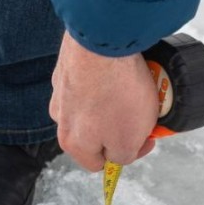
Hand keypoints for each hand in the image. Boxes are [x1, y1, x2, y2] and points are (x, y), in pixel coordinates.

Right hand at [50, 31, 158, 170]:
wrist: (102, 41)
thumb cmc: (116, 92)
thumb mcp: (128, 140)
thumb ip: (122, 155)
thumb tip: (120, 154)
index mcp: (72, 142)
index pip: (98, 162)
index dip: (125, 154)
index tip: (143, 139)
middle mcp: (60, 117)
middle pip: (95, 132)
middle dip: (119, 126)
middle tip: (140, 113)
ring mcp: (61, 88)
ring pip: (94, 105)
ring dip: (113, 101)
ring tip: (133, 88)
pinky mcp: (69, 64)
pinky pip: (92, 80)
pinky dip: (107, 78)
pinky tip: (122, 70)